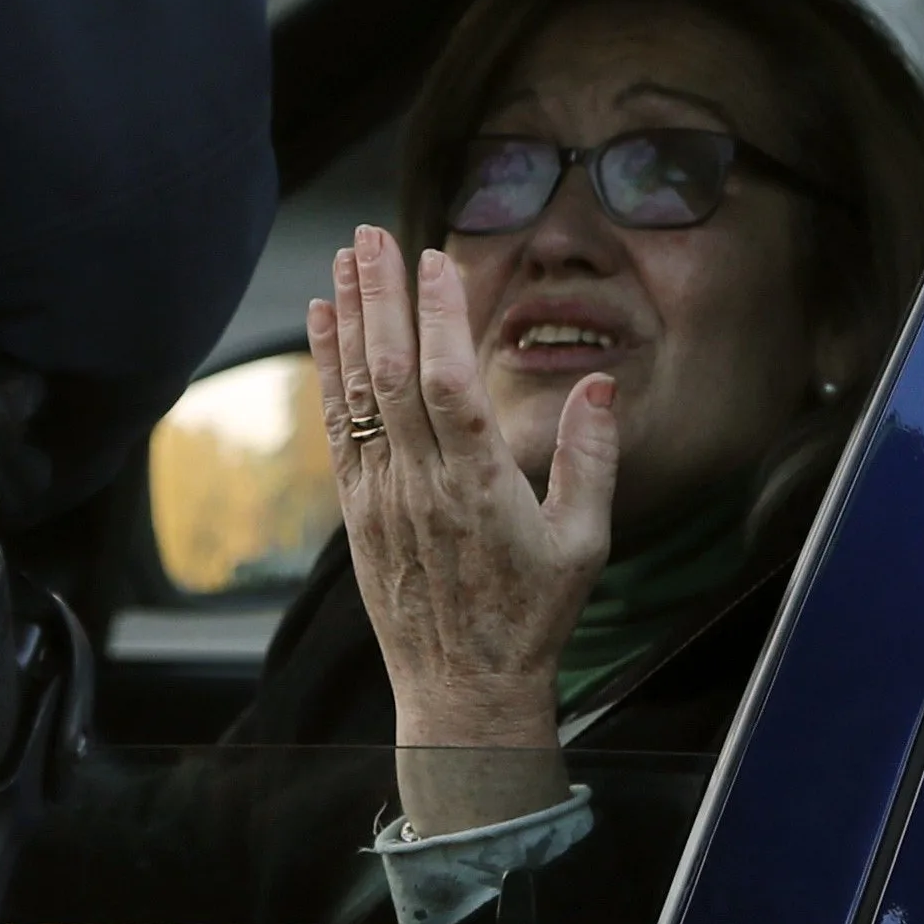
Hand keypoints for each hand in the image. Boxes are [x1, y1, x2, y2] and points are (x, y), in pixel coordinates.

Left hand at [311, 226, 612, 833]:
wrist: (463, 689)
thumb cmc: (533, 617)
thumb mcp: (585, 543)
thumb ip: (591, 459)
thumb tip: (600, 384)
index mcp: (480, 488)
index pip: (450, 386)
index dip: (438, 319)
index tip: (435, 260)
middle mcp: (421, 486)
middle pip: (392, 375)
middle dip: (382, 299)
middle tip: (373, 234)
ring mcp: (382, 496)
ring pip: (358, 392)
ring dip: (350, 320)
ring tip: (345, 257)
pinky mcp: (357, 509)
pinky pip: (338, 425)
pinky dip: (328, 368)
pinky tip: (324, 321)